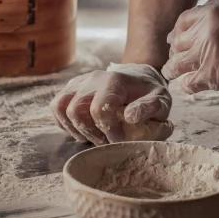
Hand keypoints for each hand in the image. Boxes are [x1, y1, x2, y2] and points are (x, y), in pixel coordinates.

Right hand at [50, 63, 170, 144]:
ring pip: (61, 106)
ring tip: (92, 136)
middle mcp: (94, 78)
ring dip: (74, 128)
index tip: (119, 140)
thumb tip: (130, 117)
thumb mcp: (161, 99)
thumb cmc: (150, 92)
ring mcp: (81, 82)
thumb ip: (150, 107)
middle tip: (105, 141)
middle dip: (89, 132)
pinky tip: (81, 129)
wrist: (140, 76)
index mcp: (115, 81)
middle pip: (76, 109)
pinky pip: (57, 105)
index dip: (107, 130)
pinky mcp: (73, 87)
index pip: (99, 108)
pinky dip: (63, 121)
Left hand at [162, 0, 218, 92]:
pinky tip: (188, 83)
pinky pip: (189, 83)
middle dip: (176, 50)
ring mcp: (208, 55)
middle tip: (176, 56)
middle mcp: (205, 32)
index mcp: (211, 12)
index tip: (177, 40)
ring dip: (173, 69)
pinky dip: (186, 84)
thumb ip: (216, 4)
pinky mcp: (214, 77)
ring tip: (172, 72)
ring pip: (176, 64)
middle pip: (177, 43)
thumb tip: (199, 12)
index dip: (177, 32)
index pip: (181, 23)